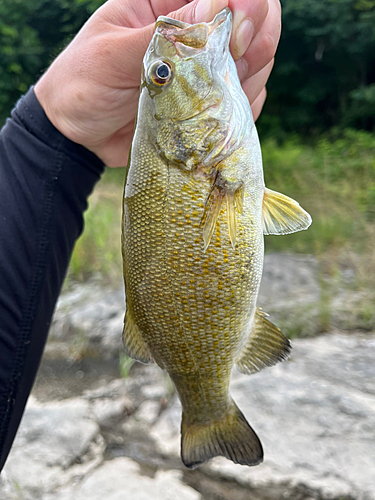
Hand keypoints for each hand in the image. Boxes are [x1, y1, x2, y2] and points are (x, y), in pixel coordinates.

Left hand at [34, 0, 280, 166]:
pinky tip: (215, 118)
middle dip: (258, 40)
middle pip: (255, 19)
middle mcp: (194, 31)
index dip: (246, 5)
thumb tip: (218, 10)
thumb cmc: (84, 84)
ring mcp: (204, 67)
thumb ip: (166, 35)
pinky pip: (243, 100)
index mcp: (167, 5)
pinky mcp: (207, 101)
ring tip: (214, 97)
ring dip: (250, 78)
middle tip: (235, 66)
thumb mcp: (114, 54)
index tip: (236, 35)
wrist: (78, 135)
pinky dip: (241, 108)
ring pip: (257, 60)